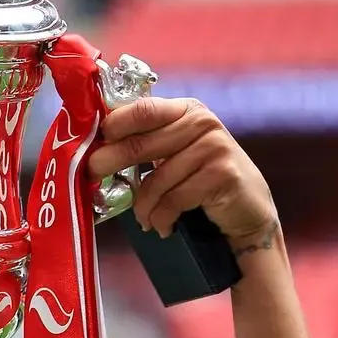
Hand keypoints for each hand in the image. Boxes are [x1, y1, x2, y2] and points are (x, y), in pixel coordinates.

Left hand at [87, 94, 278, 250]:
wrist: (246, 212)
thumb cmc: (203, 183)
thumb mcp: (176, 155)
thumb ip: (148, 145)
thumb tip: (97, 152)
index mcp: (185, 110)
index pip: (143, 110)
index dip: (113, 125)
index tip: (92, 142)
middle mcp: (201, 122)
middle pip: (141, 143)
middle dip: (111, 161)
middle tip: (90, 175)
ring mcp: (214, 146)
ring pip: (156, 181)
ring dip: (144, 208)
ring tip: (146, 220)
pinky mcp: (222, 174)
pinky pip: (174, 200)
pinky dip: (162, 219)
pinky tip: (164, 227)